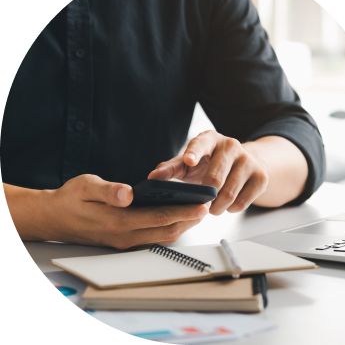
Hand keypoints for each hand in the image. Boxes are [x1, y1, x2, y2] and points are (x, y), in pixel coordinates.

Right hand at [40, 174, 208, 248]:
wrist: (53, 218)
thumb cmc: (70, 199)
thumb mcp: (84, 186)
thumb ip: (107, 190)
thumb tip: (128, 193)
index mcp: (117, 222)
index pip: (158, 217)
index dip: (182, 211)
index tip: (201, 204)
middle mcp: (124, 236)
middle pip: (165, 231)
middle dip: (189, 220)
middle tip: (207, 207)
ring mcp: (124, 242)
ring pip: (161, 237)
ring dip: (181, 226)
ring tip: (197, 212)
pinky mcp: (124, 241)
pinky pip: (153, 238)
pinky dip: (168, 228)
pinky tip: (176, 217)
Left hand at [148, 130, 268, 214]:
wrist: (244, 163)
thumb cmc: (210, 163)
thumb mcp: (189, 163)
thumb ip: (171, 168)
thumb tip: (152, 178)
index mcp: (210, 139)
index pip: (201, 143)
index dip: (194, 152)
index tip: (188, 161)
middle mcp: (231, 145)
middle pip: (216, 178)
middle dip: (206, 197)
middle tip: (202, 204)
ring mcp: (248, 160)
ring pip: (229, 193)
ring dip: (217, 207)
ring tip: (213, 207)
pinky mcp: (261, 176)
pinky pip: (243, 202)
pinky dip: (232, 209)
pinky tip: (228, 204)